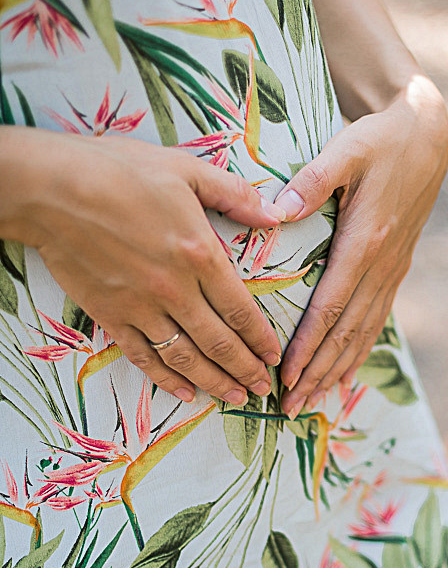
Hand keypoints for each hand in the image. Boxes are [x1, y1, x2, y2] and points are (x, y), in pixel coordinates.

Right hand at [2, 128, 286, 404]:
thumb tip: (275, 214)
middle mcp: (175, 289)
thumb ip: (234, 195)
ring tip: (235, 397)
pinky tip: (185, 392)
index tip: (274, 356)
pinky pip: (144, 357)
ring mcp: (141, 307)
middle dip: (246, 370)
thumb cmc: (118, 171)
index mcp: (200, 254)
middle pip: (220, 343)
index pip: (241, 310)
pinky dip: (166, 379)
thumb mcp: (186, 170)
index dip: (261, 339)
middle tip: (263, 387)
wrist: (52, 188)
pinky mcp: (110, 315)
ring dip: (215, 382)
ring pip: (186, 358)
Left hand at [275, 77, 447, 418]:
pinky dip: (358, 350)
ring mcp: (393, 269)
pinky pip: (376, 319)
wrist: (426, 134)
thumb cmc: (380, 139)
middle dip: (318, 372)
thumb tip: (275, 213)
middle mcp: (383, 264)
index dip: (310, 344)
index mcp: (367, 239)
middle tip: (289, 407)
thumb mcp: (346, 149)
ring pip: (364, 332)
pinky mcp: (396, 268)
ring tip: (311, 401)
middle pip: (347, 331)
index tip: (287, 374)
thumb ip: (311, 181)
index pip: (333, 304)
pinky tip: (344, 372)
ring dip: (337, 369)